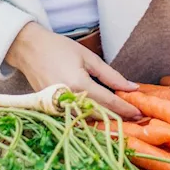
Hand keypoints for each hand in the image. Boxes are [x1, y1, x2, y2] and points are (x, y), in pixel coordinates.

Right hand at [5, 23, 141, 118]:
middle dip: (119, 117)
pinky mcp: (51, 110)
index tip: (140, 112)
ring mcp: (57, 107)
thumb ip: (111, 75)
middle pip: (99, 115)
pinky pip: (75, 117)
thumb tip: (132, 87)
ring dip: (105, 120)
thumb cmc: (59, 49)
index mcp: (78, 85)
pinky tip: (102, 114)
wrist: (28, 49)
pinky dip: (90, 118)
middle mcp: (67, 100)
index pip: (109, 102)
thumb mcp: (89, 58)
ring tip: (123, 117)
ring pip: (87, 120)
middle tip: (136, 117)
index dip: (126, 109)